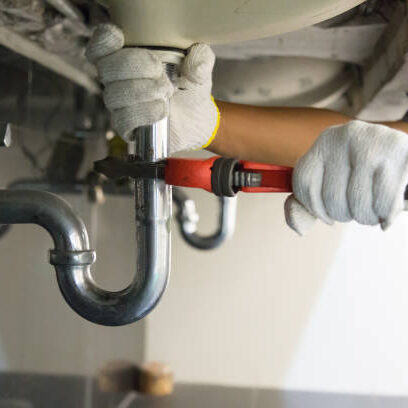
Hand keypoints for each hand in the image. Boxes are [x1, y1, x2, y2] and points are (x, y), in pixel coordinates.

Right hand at [86, 24, 219, 153]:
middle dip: (134, 66)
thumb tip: (196, 60)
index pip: (101, 48)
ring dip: (142, 91)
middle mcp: (118, 80)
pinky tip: (162, 110)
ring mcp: (120, 105)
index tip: (119, 37)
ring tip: (166, 92)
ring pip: (114, 95)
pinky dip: (143, 113)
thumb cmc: (191, 89)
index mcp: (128, 57)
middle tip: (161, 73)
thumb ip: (200, 58)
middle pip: (106, 68)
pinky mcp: (126, 127)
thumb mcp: (199, 68)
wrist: (197, 120)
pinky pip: (122, 120)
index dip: (103, 41)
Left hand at [284, 120, 407, 234]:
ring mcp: (374, 143)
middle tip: (355, 209)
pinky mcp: (400, 153)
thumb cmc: (365, 174)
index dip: (314, 209)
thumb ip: (308, 205)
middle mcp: (346, 136)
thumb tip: (299, 228)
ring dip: (366, 217)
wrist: (406, 154)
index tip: (327, 215)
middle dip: (344, 215)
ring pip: (358, 204)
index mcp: (326, 141)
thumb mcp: (334, 180)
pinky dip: (385, 216)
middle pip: (332, 198)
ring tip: (372, 209)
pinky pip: (384, 204)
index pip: (304, 183)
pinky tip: (386, 213)